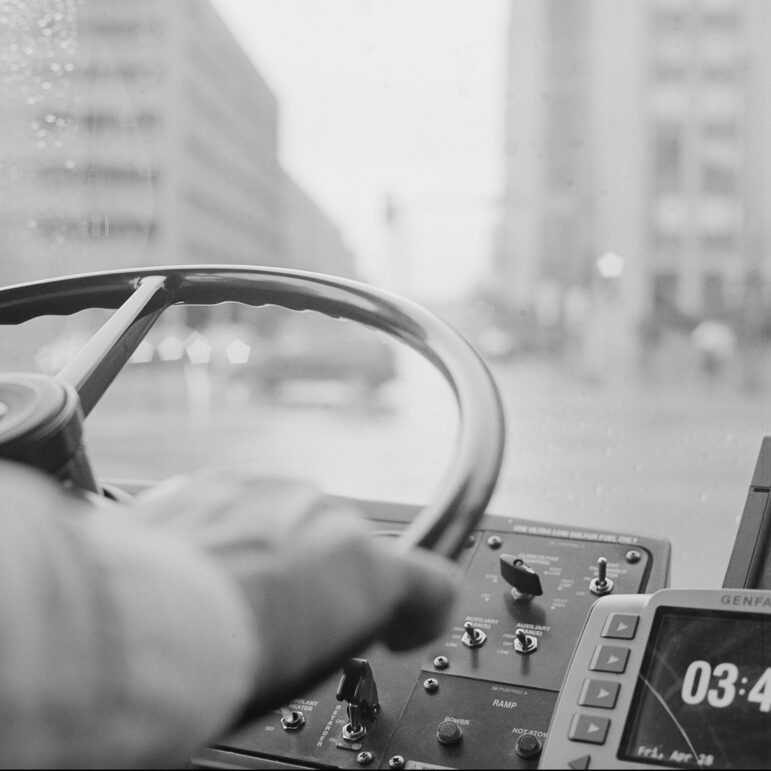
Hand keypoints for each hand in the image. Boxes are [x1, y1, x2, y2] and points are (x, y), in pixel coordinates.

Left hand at [134, 469, 457, 712]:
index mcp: (366, 567)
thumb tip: (337, 622)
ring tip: (236, 600)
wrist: (142, 623)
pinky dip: (234, 534)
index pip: (432, 581)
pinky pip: (243, 507)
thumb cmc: (224, 658)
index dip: (420, 610)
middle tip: (289, 623)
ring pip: (292, 522)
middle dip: (326, 579)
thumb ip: (344, 626)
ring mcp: (271, 492)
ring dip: (277, 552)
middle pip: (347, 547)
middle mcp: (326, 515)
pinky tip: (206, 573)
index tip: (396, 626)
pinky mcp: (220, 481)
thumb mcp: (313, 665)